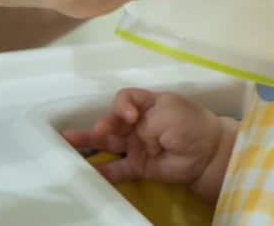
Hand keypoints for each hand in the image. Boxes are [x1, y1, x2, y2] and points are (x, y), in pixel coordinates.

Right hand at [62, 88, 234, 201]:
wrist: (208, 153)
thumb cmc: (190, 125)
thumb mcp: (168, 112)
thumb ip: (143, 117)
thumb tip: (126, 126)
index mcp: (148, 104)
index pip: (126, 99)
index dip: (122, 106)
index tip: (130, 117)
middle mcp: (139, 123)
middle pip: (113, 121)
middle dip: (104, 125)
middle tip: (100, 131)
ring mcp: (137, 145)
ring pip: (108, 144)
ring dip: (88, 143)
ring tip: (65, 143)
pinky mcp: (138, 166)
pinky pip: (116, 169)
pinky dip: (101, 172)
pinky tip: (85, 174)